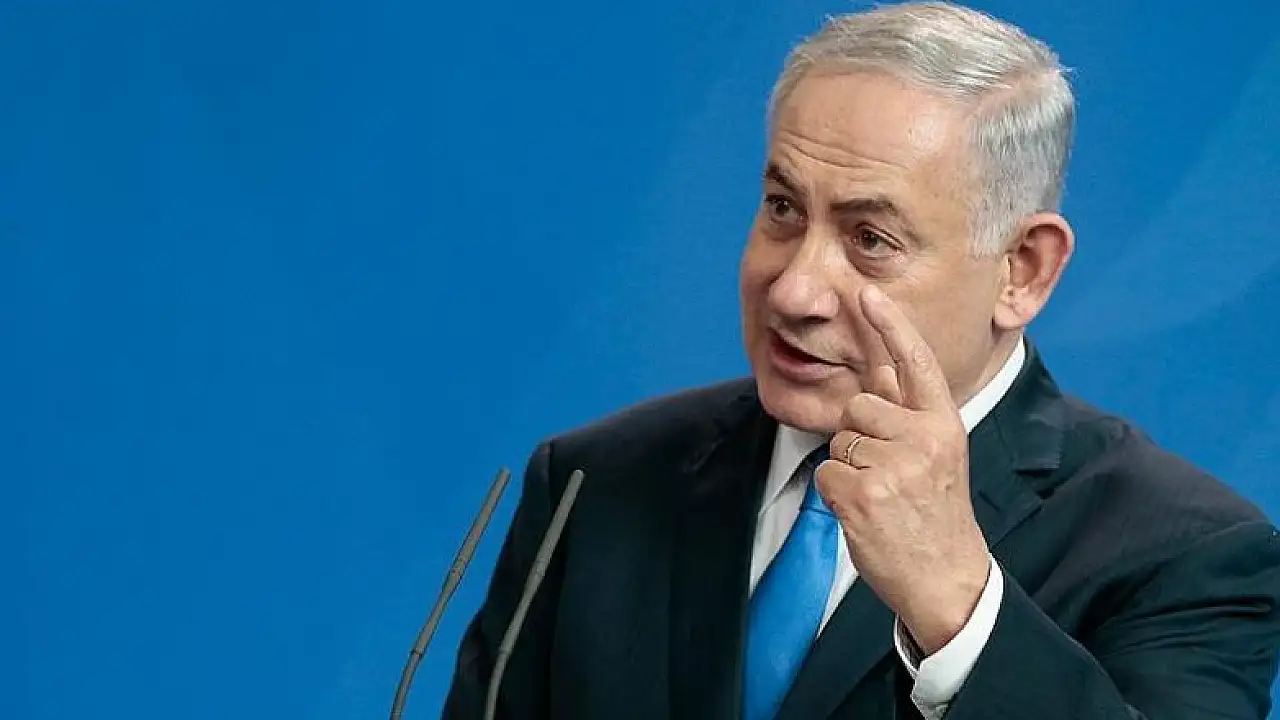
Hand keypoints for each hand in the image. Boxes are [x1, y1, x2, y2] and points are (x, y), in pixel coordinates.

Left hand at [816, 285, 990, 655]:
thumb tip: (876, 364)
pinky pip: (825, 471)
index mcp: (943, 424)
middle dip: (859, 436)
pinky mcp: (864, 493)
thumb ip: (907, 411)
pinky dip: (835, 494)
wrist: (946, 577)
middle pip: (858, 405)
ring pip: (840, 439)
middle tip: (888, 475)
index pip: (914, 363)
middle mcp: (923, 438)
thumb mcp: (936, 453)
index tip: (868, 293)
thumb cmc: (935, 512)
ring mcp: (894, 466)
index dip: (890, 326)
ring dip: (849, 467)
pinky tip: (866, 513)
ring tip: (882, 495)